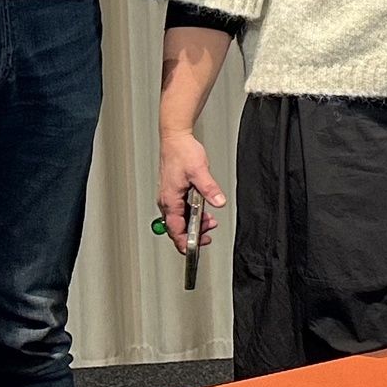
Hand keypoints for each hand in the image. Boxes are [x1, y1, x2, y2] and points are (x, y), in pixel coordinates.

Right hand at [156, 131, 223, 253]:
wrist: (176, 139)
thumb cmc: (182, 152)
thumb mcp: (199, 171)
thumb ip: (210, 189)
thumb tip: (218, 202)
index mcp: (170, 200)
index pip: (175, 230)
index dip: (185, 242)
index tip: (197, 247)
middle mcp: (167, 201)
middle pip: (176, 228)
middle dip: (193, 234)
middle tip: (209, 234)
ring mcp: (169, 197)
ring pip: (179, 220)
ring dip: (194, 224)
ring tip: (210, 221)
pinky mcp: (173, 193)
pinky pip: (181, 211)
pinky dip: (192, 215)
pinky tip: (203, 212)